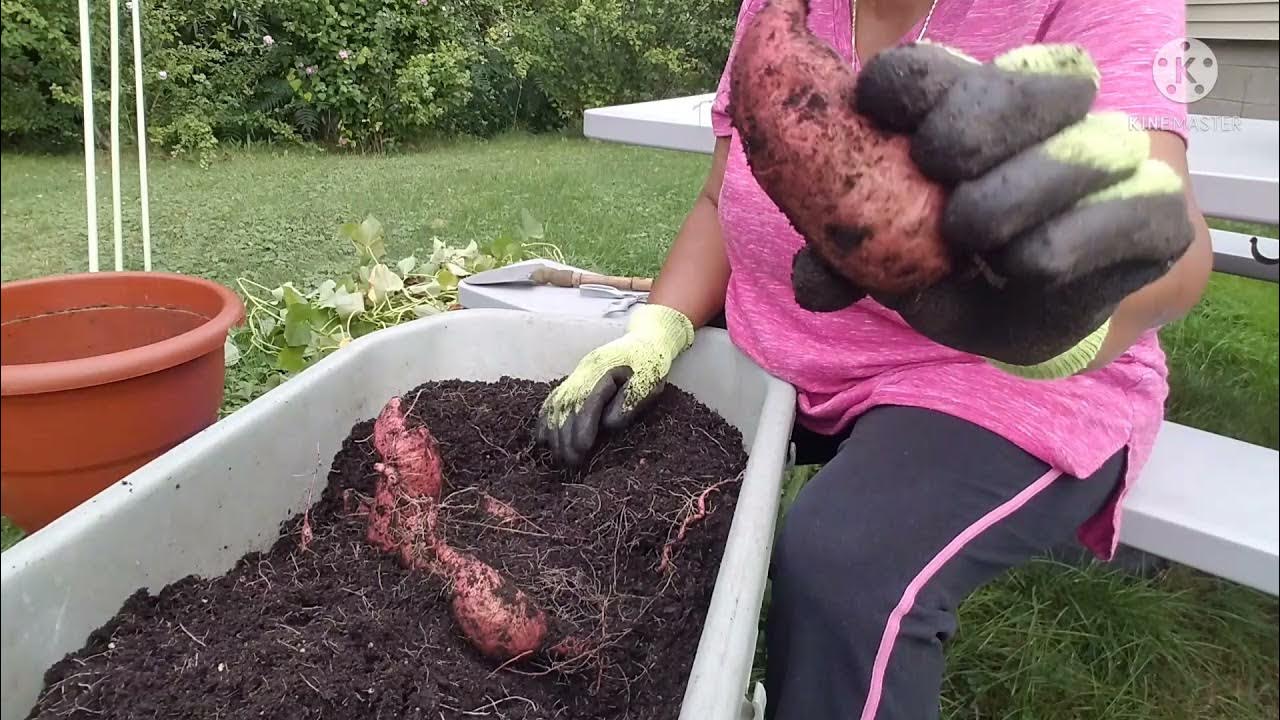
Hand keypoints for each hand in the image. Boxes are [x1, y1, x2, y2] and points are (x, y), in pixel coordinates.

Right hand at [536, 304, 693, 466]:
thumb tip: (608, 424)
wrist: (646, 339)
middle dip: (566, 437)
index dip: (583, 426)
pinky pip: (553, 400)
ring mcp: (576, 375)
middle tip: (569, 463)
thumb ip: (630, 400)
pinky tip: (541, 439)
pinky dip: (545, 420)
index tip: (582, 449)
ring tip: (557, 457)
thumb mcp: (649, 381)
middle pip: (568, 407)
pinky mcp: (574, 380)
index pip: (588, 402)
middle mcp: (584, 371)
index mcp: (604, 370)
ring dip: (554, 433)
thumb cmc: (651, 364)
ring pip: (557, 405)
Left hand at [795, 43, 1195, 377]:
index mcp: (979, 99)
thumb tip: (809, 283)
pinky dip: (1047, 252)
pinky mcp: (1152, 219)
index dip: (904, 85)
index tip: (874, 108)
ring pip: (1064, 153)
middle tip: (940, 184)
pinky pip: (1102, 224)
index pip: (935, 71)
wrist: (1040, 309)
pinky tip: (1020, 270)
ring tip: (978, 243)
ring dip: (1003, 204)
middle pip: (1013, 92)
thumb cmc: (957, 260)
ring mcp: (1110, 157)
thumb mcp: (894, 256)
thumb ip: (847, 260)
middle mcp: (1055, 110)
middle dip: (966, 133)